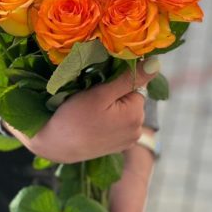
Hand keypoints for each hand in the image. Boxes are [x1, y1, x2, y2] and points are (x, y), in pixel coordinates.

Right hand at [4, 58, 159, 162]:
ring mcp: (127, 141)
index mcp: (137, 115)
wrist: (55, 146)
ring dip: (110, 110)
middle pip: (129, 100)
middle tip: (90, 103)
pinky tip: (92, 126)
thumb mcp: (101, 93)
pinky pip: (117, 126)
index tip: (97, 91)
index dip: (114, 84)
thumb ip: (129, 78)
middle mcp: (137, 130)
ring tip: (89, 115)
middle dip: (113, 98)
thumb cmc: (74, 117)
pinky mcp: (117, 147)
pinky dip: (107, 123)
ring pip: (122, 112)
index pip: (134, 86)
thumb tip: (155, 63)